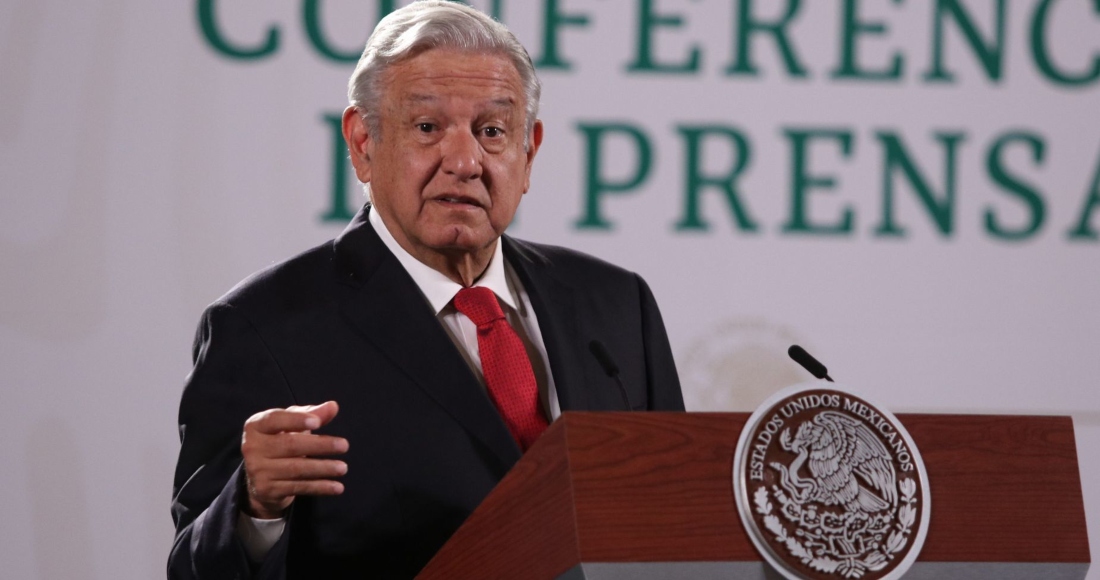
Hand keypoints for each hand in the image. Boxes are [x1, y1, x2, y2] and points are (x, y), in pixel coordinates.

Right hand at [241, 401, 348, 518]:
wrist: (261, 477)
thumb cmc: (280, 441)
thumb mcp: (292, 424)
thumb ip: (312, 413)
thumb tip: (333, 406)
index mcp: (256, 426)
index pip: (275, 420)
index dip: (296, 420)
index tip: (318, 422)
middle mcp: (252, 447)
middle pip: (290, 445)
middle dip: (320, 445)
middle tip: (344, 445)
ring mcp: (258, 470)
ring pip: (296, 469)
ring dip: (323, 468)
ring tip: (343, 467)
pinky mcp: (267, 490)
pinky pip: (298, 487)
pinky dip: (320, 487)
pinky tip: (337, 487)